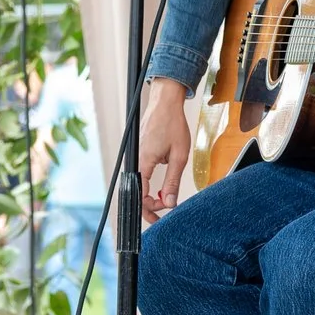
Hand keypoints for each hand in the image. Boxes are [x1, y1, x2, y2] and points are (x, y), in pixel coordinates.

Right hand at [138, 78, 190, 221]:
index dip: (150, 208)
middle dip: (149, 205)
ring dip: (150, 195)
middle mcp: (135, 161)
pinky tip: (159, 188)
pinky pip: (140, 176)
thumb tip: (170, 202)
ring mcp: (135, 157)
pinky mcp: (138, 155)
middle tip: (164, 209)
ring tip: (164, 199)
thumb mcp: (179, 156)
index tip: (164, 211)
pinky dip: (148, 185)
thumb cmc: (172, 125)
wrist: (165, 103)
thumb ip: (173, 180)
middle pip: (136, 192)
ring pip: (138, 185)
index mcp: (143, 162)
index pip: (140, 194)